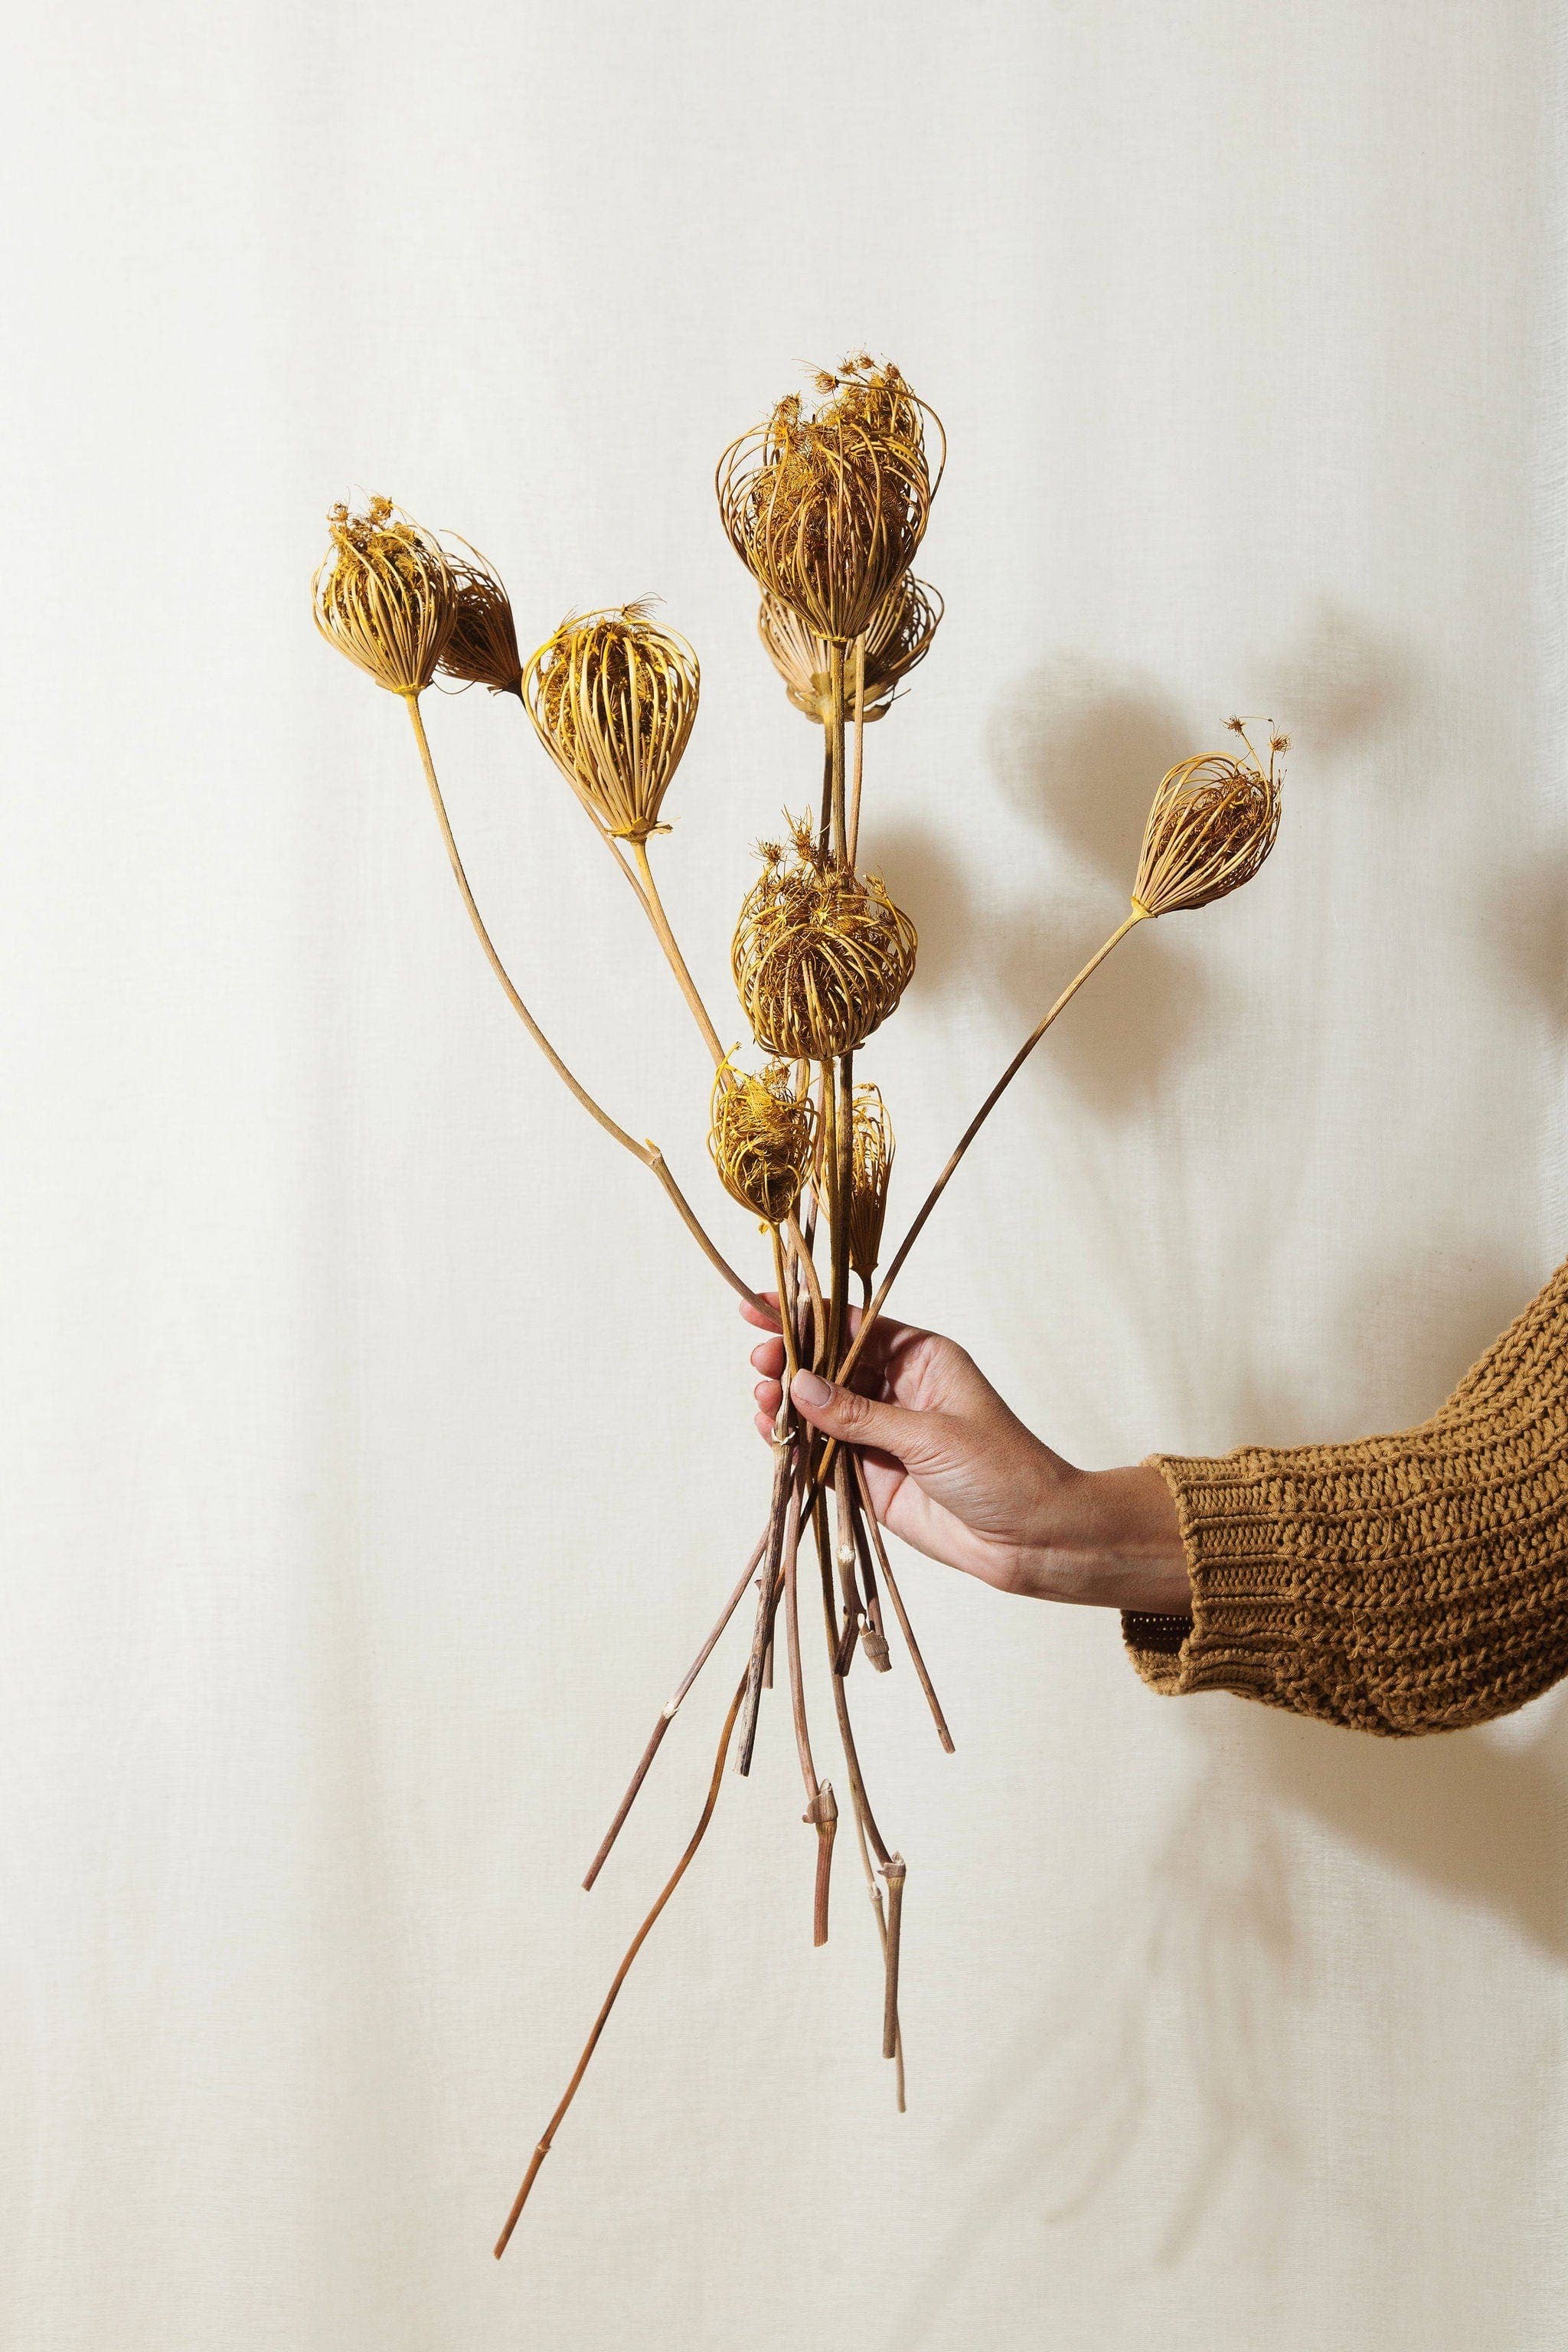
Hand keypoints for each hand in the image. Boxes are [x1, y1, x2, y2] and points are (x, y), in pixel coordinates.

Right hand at [743, 1296, 1189, 1613]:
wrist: (1031, 1539)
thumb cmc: (1001, 1469)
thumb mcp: (930, 1433)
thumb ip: (859, 1413)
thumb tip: (799, 1384)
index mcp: (920, 1360)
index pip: (853, 1327)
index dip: (806, 1315)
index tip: (760, 1308)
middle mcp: (896, 1391)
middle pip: (828, 1366)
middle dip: (790, 1361)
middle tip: (760, 1361)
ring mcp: (880, 1435)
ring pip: (819, 1411)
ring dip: (785, 1404)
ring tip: (761, 1401)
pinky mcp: (869, 1478)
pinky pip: (822, 1456)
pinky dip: (794, 1446)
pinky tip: (770, 1434)